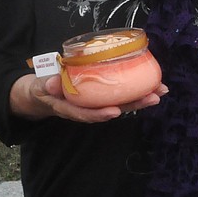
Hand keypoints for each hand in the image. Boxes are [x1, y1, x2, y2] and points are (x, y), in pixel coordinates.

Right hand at [9, 71, 167, 123]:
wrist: (40, 94)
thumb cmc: (40, 89)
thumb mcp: (38, 87)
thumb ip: (45, 86)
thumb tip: (51, 83)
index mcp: (69, 108)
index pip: (85, 113)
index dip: (99, 113)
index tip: (114, 111)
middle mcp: (86, 109)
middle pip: (111, 109)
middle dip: (133, 105)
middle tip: (153, 98)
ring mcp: (95, 104)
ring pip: (119, 103)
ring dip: (140, 98)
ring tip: (159, 92)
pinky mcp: (100, 97)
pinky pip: (118, 95)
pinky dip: (134, 91)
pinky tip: (149, 86)